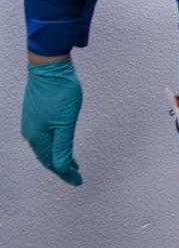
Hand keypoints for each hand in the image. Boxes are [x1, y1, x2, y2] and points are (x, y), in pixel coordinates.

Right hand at [21, 57, 83, 185]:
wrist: (49, 67)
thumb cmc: (59, 92)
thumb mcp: (65, 122)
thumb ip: (63, 146)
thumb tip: (62, 168)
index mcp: (38, 137)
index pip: (52, 162)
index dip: (65, 173)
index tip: (78, 181)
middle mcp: (32, 132)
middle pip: (47, 156)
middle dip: (61, 167)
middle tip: (75, 175)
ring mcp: (33, 122)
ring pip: (46, 146)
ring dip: (58, 156)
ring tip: (71, 163)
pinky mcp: (36, 113)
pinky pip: (45, 135)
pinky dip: (54, 144)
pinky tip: (62, 142)